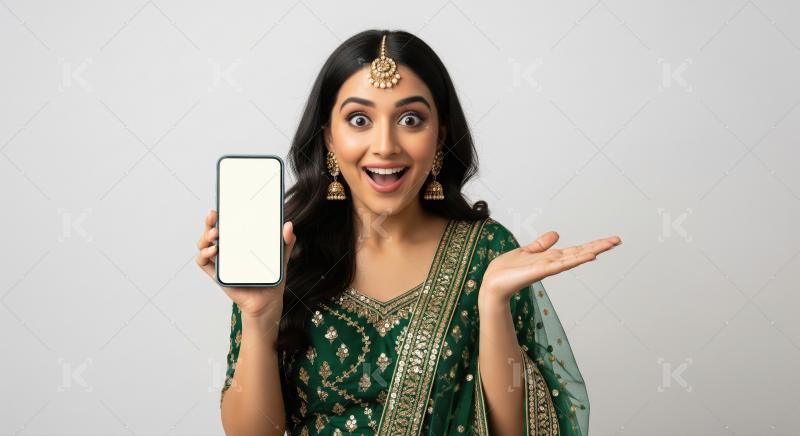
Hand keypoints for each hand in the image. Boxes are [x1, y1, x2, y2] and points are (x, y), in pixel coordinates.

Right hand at [196, 209, 296, 319]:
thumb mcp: (281, 257)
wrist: (268, 302)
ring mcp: (221, 263)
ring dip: (204, 237)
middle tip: (214, 216)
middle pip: (211, 232)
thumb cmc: (271, 279)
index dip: (220, 215)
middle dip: (209, 222)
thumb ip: (285, 242)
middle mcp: (228, 251)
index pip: (227, 225)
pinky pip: (204, 262)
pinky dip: (204, 254)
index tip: (221, 207)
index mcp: (240, 243)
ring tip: (215, 234)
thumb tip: (289, 225)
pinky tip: (214, 250)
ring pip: (204, 245)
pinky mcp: (218, 275)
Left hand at [479, 231, 620, 305]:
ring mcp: (548, 268)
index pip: (576, 250)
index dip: (593, 245)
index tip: (610, 240)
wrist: (492, 283)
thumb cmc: (506, 270)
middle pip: (580, 253)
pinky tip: (589, 256)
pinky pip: (561, 264)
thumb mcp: (526, 251)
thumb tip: (556, 233)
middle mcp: (553, 263)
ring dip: (592, 250)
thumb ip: (541, 244)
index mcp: (551, 258)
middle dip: (599, 246)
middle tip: (619, 240)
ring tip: (610, 245)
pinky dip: (576, 260)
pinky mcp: (540, 271)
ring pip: (574, 257)